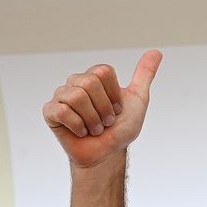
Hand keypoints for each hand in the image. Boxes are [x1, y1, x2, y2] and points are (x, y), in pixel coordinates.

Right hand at [42, 50, 161, 168]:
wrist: (108, 154)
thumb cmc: (120, 129)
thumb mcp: (138, 100)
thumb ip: (144, 75)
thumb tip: (156, 52)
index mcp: (93, 77)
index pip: (103, 71)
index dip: (114, 95)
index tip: (116, 109)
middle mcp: (75, 83)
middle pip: (89, 82)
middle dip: (104, 108)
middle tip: (106, 122)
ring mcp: (61, 96)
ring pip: (77, 97)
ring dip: (93, 120)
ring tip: (95, 129)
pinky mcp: (50, 112)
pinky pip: (62, 111)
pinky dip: (78, 126)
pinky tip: (81, 132)